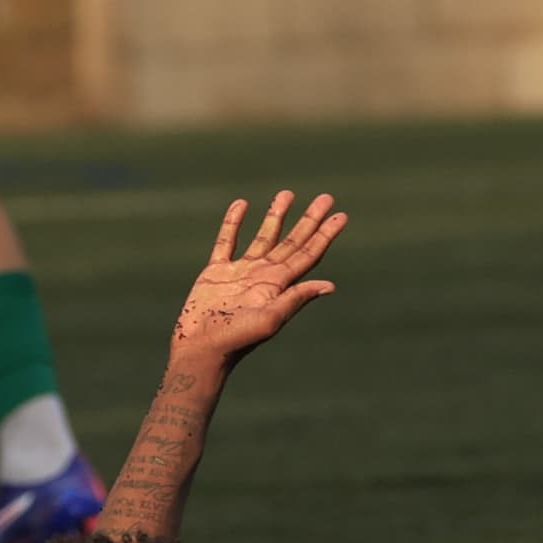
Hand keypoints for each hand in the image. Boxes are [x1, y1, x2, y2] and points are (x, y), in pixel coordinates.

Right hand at [167, 189, 349, 373]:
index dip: (325, 235)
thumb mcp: (270, 319)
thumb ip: (296, 298)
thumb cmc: (236, 339)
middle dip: (309, 220)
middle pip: (292, 241)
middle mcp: (263, 276)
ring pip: (263, 237)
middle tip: (326, 198)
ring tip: (287, 194)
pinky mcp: (216, 272)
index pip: (308, 254)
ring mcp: (240, 272)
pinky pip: (226, 241)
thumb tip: (330, 286)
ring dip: (276, 216)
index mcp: (279, 285)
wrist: (200, 349)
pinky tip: (242, 204)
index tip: (341, 216)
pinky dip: (233, 222)